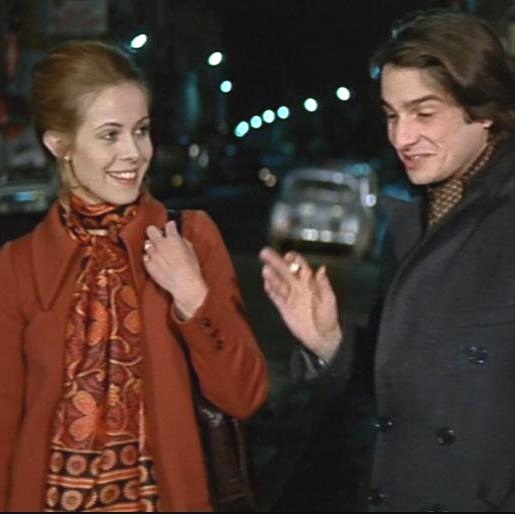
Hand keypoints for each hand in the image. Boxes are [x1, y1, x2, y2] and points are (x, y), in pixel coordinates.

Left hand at [143, 221, 207, 318]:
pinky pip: (145, 257)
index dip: (171, 225)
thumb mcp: (191, 251)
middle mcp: (161, 244)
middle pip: (151, 229)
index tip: (171, 227)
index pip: (169, 225)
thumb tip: (179, 239)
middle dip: (155, 231)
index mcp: (173, 239)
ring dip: (152, 246)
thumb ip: (183, 242)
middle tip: (159, 236)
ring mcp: (153, 254)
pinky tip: (156, 261)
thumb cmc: (190, 270)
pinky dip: (149, 258)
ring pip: (147, 243)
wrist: (184, 284)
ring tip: (158, 251)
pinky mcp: (148, 265)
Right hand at [259, 247, 342, 362]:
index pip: (300, 266)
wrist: (321, 336)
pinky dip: (270, 290)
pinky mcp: (283, 307)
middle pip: (285, 270)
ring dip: (271, 276)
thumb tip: (322, 269)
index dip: (294, 260)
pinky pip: (275, 296)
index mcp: (310, 282)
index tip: (288, 256)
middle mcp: (298, 286)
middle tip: (265, 253)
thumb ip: (324, 285)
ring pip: (278, 282)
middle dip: (275, 261)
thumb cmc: (328, 317)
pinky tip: (266, 284)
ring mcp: (290, 296)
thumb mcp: (329, 300)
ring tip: (265, 270)